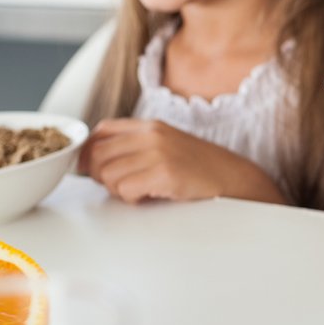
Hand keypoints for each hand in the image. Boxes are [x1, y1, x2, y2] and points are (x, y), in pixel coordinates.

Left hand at [80, 118, 268, 203]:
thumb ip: (135, 147)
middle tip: (121, 186)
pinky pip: (125, 189)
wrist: (235, 179)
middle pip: (98, 154)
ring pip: (107, 175)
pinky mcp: (165, 174)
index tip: (92, 169)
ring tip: (140, 191)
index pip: (101, 131)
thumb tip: (93, 162)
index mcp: (150, 126)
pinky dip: (132, 198)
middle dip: (101, 176)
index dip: (89, 152)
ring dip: (118, 190)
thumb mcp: (167, 146)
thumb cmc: (201, 169)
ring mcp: (159, 152)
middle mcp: (152, 134)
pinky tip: (150, 196)